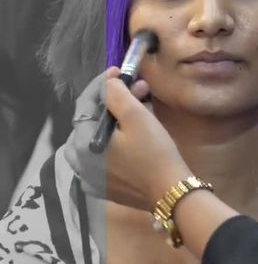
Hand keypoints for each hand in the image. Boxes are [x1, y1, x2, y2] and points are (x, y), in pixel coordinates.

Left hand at [65, 68, 191, 209]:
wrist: (172, 192)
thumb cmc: (155, 153)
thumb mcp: (137, 117)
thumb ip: (116, 94)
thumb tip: (108, 84)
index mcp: (83, 143)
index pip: (84, 104)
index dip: (101, 83)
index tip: (119, 71)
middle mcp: (79, 162)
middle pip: (87, 122)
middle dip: (109, 103)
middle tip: (134, 93)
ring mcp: (89, 178)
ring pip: (89, 141)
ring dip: (105, 123)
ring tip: (127, 115)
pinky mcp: (102, 188)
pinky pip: (96, 160)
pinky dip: (106, 145)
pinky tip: (121, 141)